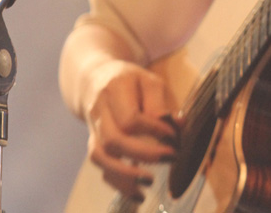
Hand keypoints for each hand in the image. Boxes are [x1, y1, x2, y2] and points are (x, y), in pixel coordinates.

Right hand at [83, 59, 176, 199]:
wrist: (96, 78)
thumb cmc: (131, 80)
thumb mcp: (149, 80)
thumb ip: (161, 103)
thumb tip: (178, 125)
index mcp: (115, 87)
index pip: (130, 117)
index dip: (153, 130)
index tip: (174, 136)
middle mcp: (99, 108)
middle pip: (113, 139)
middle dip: (143, 154)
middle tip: (170, 157)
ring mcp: (93, 127)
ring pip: (101, 156)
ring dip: (125, 174)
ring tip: (150, 182)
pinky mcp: (93, 142)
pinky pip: (101, 166)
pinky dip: (117, 182)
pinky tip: (138, 192)